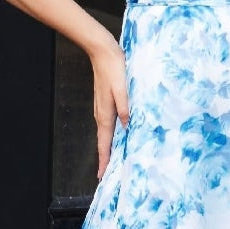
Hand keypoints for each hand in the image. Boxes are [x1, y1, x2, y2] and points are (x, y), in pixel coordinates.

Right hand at [90, 37, 128, 178]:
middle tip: (108, 175)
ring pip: (106, 134)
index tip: (102, 176)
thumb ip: (125, 107)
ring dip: (108, 148)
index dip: (104, 160)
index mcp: (106, 114)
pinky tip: (118, 136)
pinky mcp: (105, 103)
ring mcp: (102, 109)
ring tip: (113, 161)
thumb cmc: (114, 69)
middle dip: (106, 159)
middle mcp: (102, 114)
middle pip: (104, 142)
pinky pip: (108, 125)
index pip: (104, 143)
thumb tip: (127, 126)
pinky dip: (111, 136)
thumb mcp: (123, 88)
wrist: (102, 52)